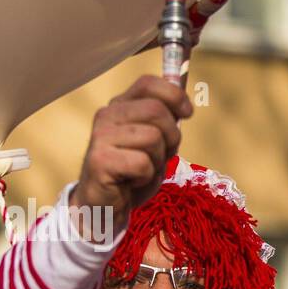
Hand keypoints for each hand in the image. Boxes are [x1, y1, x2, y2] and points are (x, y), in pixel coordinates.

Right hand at [69, 75, 191, 225]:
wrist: (105, 204)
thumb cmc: (133, 172)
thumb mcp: (154, 143)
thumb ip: (165, 122)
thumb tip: (185, 105)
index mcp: (120, 106)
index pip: (148, 84)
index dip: (174, 96)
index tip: (187, 113)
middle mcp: (107, 115)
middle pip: (156, 111)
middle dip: (172, 136)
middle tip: (161, 155)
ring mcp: (101, 137)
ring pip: (153, 138)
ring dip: (157, 160)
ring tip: (142, 170)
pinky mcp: (100, 161)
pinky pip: (142, 163)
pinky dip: (146, 177)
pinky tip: (132, 181)